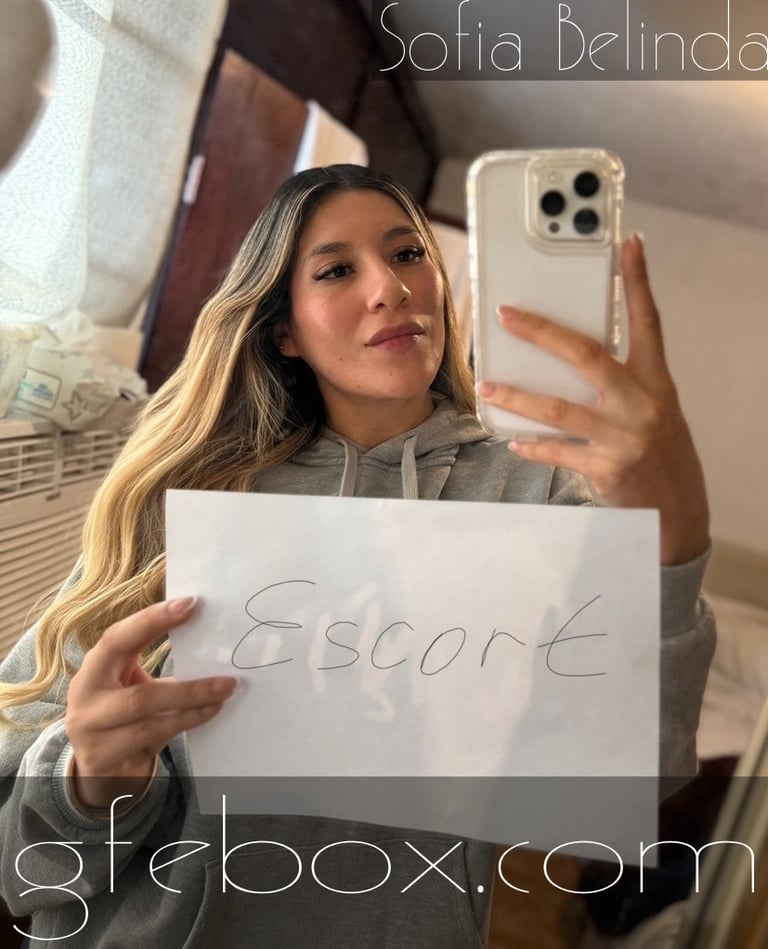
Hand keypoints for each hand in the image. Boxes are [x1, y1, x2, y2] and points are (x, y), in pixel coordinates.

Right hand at [65, 597, 236, 806]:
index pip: (117, 638)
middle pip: (138, 693)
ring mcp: (89, 729)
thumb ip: (159, 666)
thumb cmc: (123, 713)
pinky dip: (183, 722)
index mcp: (95, 666)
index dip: (151, 619)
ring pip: (146, 713)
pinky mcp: (99, 756)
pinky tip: (208, 712)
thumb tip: (212, 647)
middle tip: (228, 679)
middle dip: (187, 686)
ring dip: (191, 703)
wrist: (98, 763)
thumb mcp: (133, 684)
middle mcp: (85, 695)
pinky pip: (149, 736)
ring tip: (224, 695)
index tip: (191, 604)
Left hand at [477, 234, 709, 565]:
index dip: (638, 281)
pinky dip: (533, 445)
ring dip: (518, 396)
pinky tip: (513, 439)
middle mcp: (641, 401)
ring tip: (489, 386)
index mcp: (654, 378)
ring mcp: (624, 435)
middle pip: (587, 354)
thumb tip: (564, 352)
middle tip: (506, 315)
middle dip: (542, 331)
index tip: (628, 244)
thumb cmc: (656, 445)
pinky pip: (558, 450)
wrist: (675, 504)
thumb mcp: (651, 404)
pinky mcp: (606, 467)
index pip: (647, 320)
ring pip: (559, 408)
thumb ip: (618, 377)